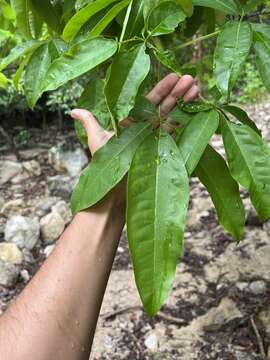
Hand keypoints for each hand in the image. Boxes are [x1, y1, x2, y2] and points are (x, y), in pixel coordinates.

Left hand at [71, 74, 199, 155]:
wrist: (113, 190)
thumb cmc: (104, 164)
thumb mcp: (97, 138)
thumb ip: (90, 121)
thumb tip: (72, 110)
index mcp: (133, 121)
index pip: (150, 101)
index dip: (162, 88)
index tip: (174, 75)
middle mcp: (146, 128)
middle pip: (165, 106)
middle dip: (178, 91)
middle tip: (191, 78)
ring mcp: (156, 139)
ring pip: (173, 117)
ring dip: (186, 102)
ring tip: (197, 87)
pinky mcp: (163, 151)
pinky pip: (176, 134)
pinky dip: (186, 121)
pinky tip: (197, 108)